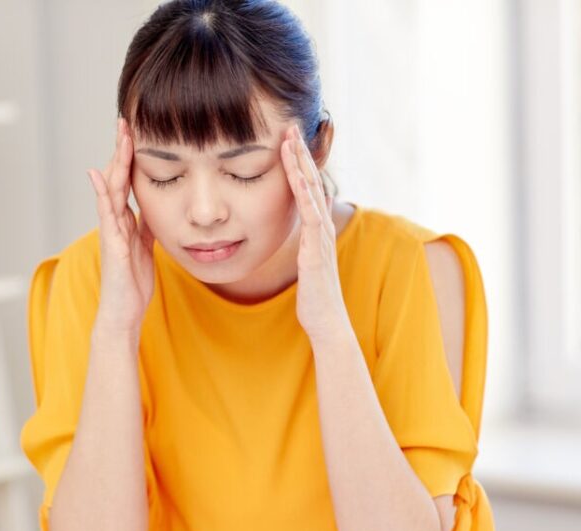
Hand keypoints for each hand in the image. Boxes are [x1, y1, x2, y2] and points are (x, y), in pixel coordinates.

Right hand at [87, 118, 154, 334]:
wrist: (123, 311)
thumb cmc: (133, 282)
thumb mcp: (147, 246)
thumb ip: (148, 225)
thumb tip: (157, 205)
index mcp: (126, 220)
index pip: (129, 181)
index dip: (132, 157)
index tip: (138, 131)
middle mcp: (115, 221)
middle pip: (118, 177)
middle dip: (122, 149)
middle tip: (125, 120)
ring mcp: (111, 230)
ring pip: (112, 188)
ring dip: (115, 161)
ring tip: (119, 136)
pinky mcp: (111, 243)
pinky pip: (105, 214)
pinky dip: (101, 193)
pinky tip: (97, 174)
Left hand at [280, 124, 349, 342]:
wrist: (326, 323)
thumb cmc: (313, 296)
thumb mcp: (303, 261)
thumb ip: (299, 243)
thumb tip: (287, 232)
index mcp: (316, 229)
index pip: (308, 187)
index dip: (298, 162)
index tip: (286, 138)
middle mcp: (322, 228)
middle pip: (312, 181)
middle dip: (300, 152)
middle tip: (289, 124)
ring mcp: (321, 238)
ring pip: (312, 192)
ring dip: (301, 164)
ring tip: (290, 139)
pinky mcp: (316, 251)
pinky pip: (310, 215)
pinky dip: (303, 192)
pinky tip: (294, 174)